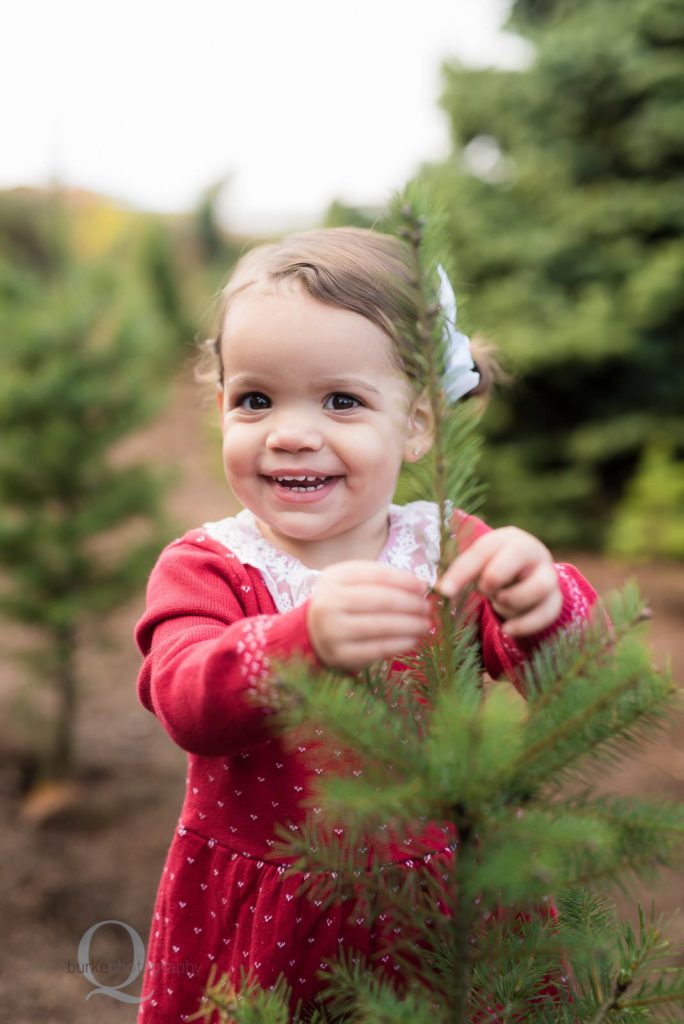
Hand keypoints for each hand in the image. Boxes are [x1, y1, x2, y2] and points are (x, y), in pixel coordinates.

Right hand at [307, 561, 431, 671]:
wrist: (314, 631)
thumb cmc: (344, 602)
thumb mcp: (355, 582)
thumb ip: (384, 580)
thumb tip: (420, 586)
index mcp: (335, 577)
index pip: (376, 575)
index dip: (404, 580)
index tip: (423, 586)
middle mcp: (329, 602)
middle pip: (380, 600)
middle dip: (411, 604)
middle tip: (428, 608)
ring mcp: (332, 630)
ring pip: (380, 625)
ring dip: (410, 625)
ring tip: (425, 624)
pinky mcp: (340, 654)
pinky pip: (376, 648)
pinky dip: (399, 644)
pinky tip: (413, 640)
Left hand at [435, 527, 561, 637]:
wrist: (527, 575)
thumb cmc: (494, 568)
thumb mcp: (477, 565)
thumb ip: (460, 574)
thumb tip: (442, 591)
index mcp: (506, 538)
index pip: (482, 551)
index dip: (462, 572)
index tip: (445, 591)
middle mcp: (532, 550)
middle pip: (518, 554)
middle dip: (494, 577)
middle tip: (484, 591)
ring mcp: (548, 574)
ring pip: (540, 585)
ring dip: (513, 600)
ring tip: (500, 603)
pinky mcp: (556, 598)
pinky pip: (548, 613)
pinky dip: (526, 624)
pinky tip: (507, 629)